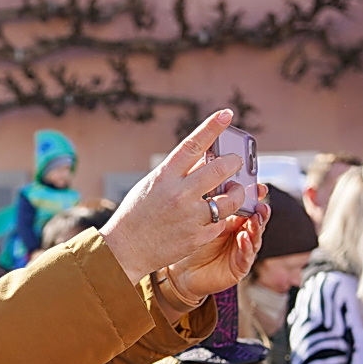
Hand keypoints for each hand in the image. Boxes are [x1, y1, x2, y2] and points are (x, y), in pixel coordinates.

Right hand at [100, 110, 256, 286]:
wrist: (124, 249)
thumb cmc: (137, 214)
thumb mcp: (153, 185)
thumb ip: (179, 172)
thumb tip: (206, 158)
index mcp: (165, 176)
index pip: (193, 145)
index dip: (212, 127)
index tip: (227, 114)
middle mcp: (179, 194)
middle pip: (220, 170)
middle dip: (234, 163)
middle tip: (236, 163)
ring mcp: (189, 217)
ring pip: (230, 200)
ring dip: (238, 193)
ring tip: (235, 191)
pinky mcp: (196, 238)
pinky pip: (222, 223)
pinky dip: (223, 218)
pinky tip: (217, 216)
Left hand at [165, 184, 266, 307]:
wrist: (184, 272)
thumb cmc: (192, 244)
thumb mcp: (204, 221)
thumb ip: (214, 205)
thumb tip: (216, 179)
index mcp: (235, 221)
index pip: (249, 206)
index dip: (256, 197)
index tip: (260, 188)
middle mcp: (241, 234)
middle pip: (257, 220)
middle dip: (260, 211)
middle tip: (261, 203)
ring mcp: (243, 250)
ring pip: (255, 237)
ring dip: (257, 227)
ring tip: (256, 217)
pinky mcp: (240, 266)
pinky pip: (246, 255)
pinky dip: (246, 246)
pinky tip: (243, 237)